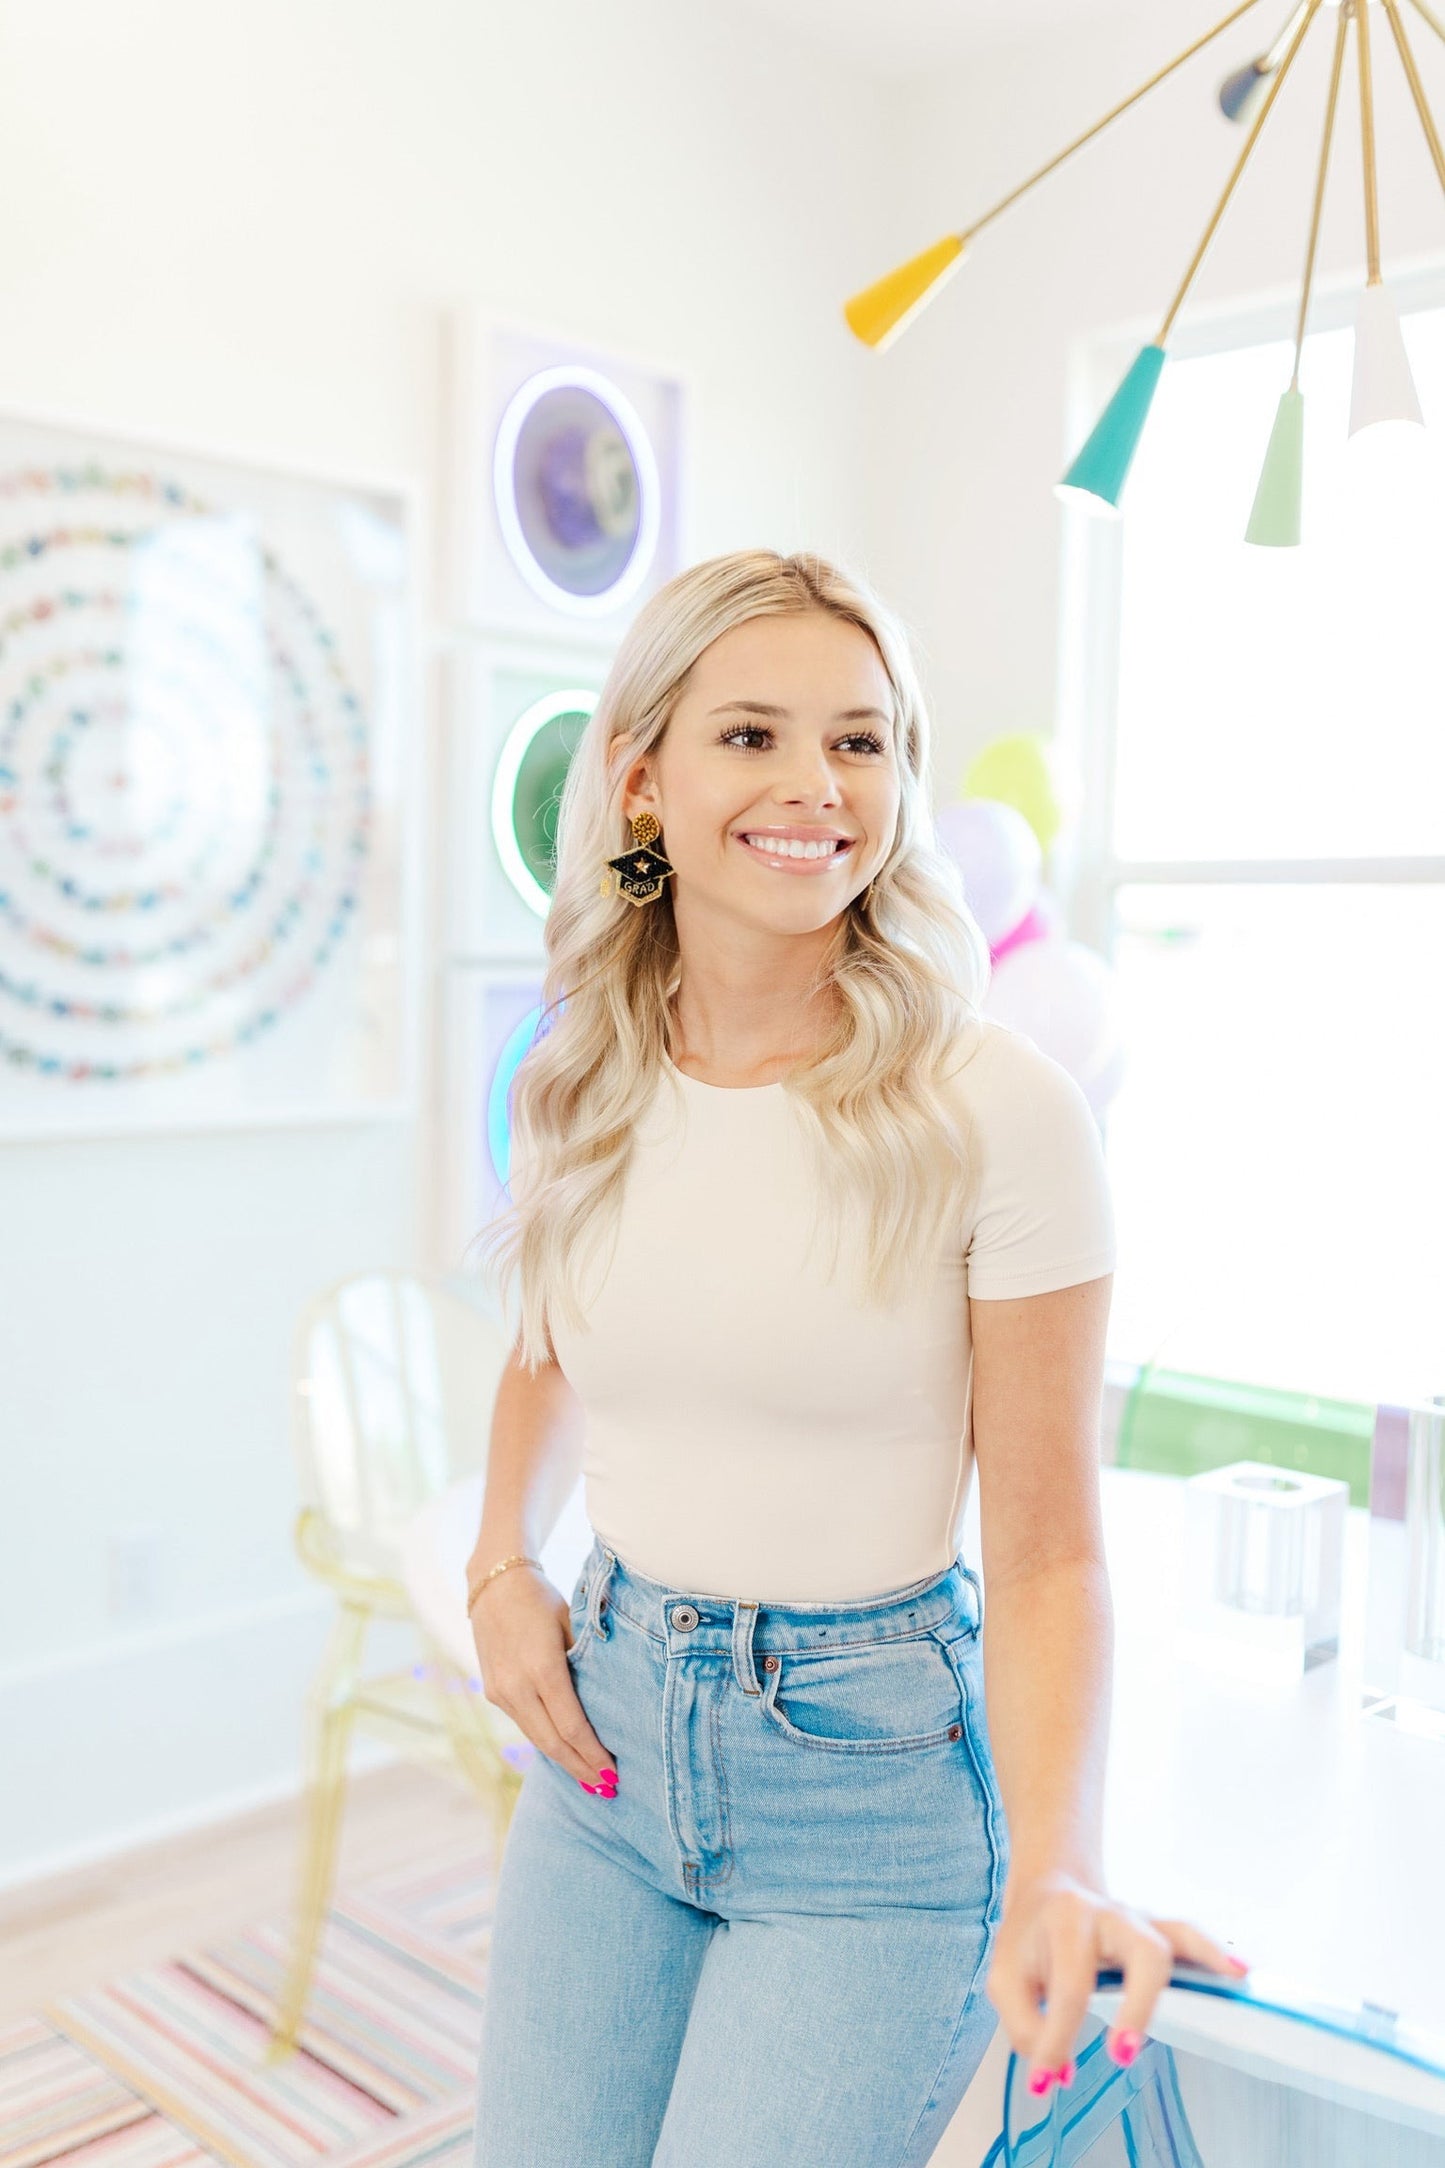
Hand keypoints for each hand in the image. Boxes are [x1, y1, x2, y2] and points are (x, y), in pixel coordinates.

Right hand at [469, 1565, 618, 1795]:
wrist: (494, 1582)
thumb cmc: (543, 1600)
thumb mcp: (572, 1624)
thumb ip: (587, 1663)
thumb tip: (610, 1702)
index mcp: (541, 1668)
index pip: (571, 1726)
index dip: (592, 1754)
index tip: (612, 1773)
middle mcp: (516, 1685)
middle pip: (552, 1742)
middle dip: (580, 1769)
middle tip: (606, 1789)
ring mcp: (499, 1691)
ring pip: (535, 1738)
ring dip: (562, 1761)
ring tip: (588, 1779)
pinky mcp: (492, 1691)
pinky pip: (523, 1724)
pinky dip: (545, 1741)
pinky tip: (563, 1753)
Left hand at [986, 1869, 1250, 2097]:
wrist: (1049, 1888)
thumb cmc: (1030, 1939)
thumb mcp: (1005, 1978)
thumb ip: (1025, 2026)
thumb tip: (1058, 2072)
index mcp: (1066, 1922)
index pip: (1070, 1989)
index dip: (1058, 2040)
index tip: (1046, 2080)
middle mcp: (1110, 1915)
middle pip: (1141, 1951)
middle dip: (1138, 2005)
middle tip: (1121, 2054)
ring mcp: (1139, 1920)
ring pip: (1178, 1936)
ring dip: (1205, 1961)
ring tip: (1235, 1981)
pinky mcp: (1158, 1932)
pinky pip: (1193, 1938)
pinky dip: (1217, 1954)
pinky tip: (1242, 1971)